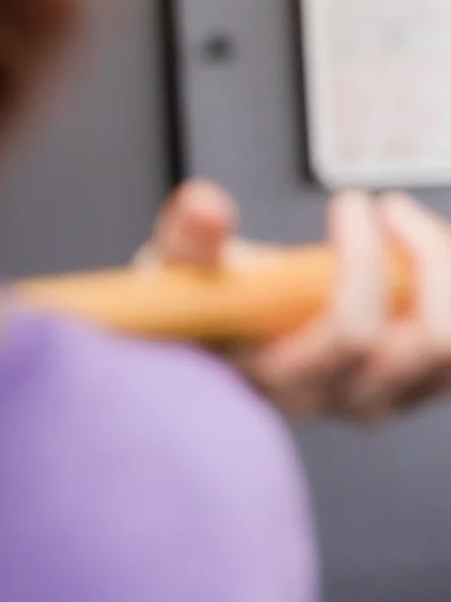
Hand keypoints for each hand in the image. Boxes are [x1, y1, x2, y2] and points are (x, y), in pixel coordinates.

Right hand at [146, 180, 450, 421]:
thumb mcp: (178, 271)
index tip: (350, 203)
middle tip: (392, 209)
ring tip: (412, 228)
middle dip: (426, 261)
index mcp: (282, 379)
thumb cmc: (200, 308)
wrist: (217, 336)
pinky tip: (427, 256)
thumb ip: (190, 240)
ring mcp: (383, 395)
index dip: (364, 262)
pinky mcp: (412, 381)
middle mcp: (340, 398)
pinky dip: (450, 292)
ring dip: (445, 275)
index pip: (352, 334)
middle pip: (425, 344)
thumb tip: (205, 205)